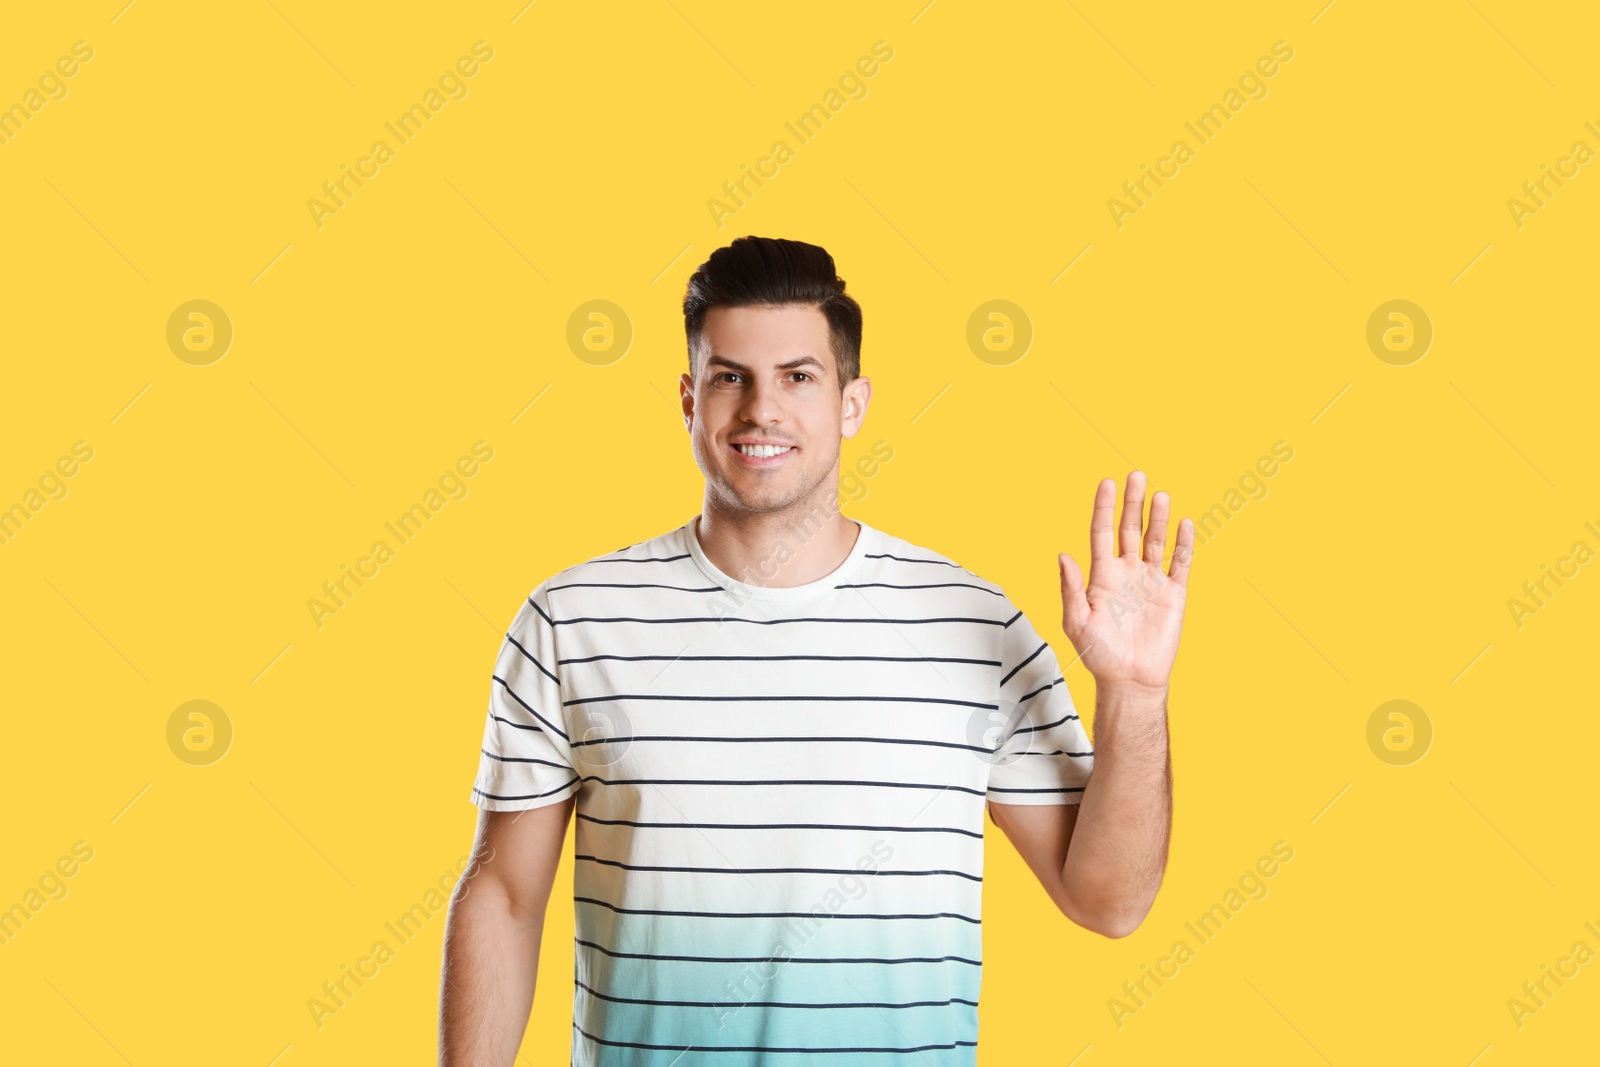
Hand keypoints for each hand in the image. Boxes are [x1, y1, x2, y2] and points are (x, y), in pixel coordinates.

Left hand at [1058, 471, 1193, 695]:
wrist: (1130, 679)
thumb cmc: (1099, 654)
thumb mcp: (1076, 621)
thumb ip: (1070, 588)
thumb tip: (1062, 555)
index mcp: (1102, 575)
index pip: (1102, 531)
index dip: (1104, 507)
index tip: (1106, 482)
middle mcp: (1127, 572)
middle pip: (1130, 529)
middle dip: (1133, 502)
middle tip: (1137, 475)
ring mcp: (1151, 581)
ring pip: (1156, 540)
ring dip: (1159, 518)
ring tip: (1161, 494)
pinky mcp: (1174, 594)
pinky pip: (1180, 563)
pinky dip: (1184, 543)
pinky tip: (1185, 523)